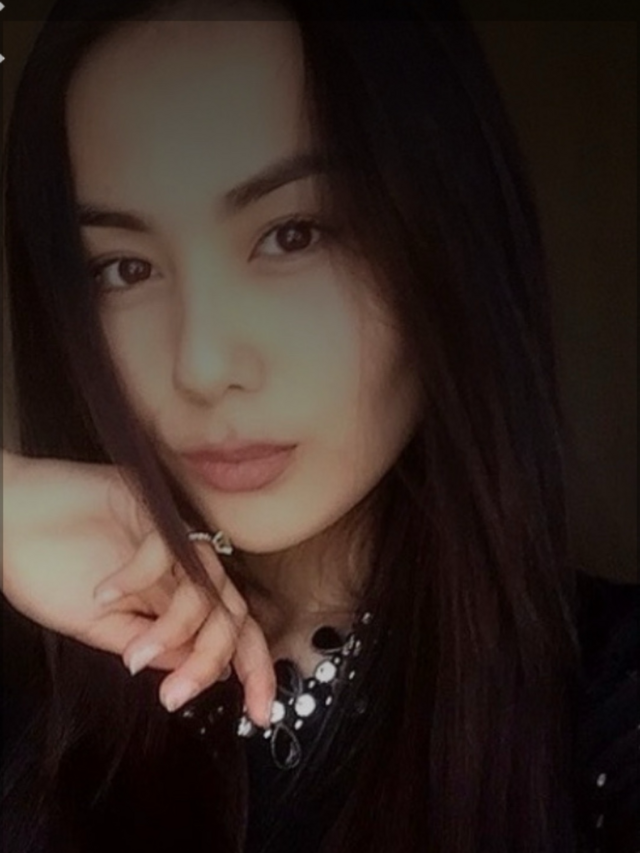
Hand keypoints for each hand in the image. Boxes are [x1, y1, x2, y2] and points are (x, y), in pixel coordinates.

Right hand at [2, 450, 275, 726]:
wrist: (11, 520)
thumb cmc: (48, 569)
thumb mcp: (101, 626)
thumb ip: (151, 646)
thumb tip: (206, 673)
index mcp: (174, 598)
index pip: (231, 633)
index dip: (254, 671)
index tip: (259, 713)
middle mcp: (182, 570)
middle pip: (232, 612)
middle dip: (215, 658)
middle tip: (179, 693)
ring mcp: (172, 538)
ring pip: (209, 585)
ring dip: (175, 627)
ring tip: (134, 653)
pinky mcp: (152, 507)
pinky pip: (168, 547)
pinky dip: (138, 576)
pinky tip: (104, 592)